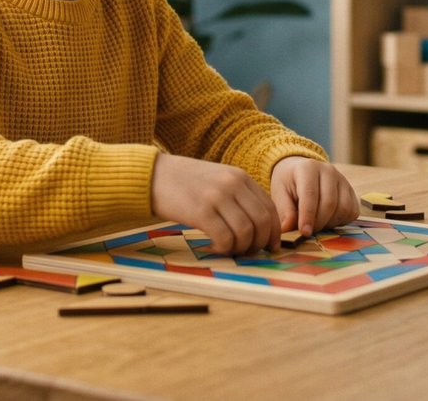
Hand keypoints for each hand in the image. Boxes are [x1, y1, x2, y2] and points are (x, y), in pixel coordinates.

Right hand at [150, 153, 279, 254]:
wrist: (153, 174)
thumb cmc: (185, 182)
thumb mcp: (218, 181)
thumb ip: (239, 197)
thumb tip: (259, 227)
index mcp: (240, 176)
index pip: (270, 208)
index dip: (274, 232)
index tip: (269, 246)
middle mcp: (233, 184)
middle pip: (262, 222)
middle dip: (260, 243)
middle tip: (248, 252)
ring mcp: (218, 197)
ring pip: (246, 232)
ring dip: (240, 248)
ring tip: (228, 249)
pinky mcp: (201, 211)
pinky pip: (225, 238)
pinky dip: (224, 248)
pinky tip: (214, 246)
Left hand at [270, 157, 359, 236]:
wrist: (302, 171)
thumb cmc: (289, 183)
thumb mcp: (280, 193)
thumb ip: (285, 212)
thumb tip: (288, 230)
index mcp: (308, 168)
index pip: (310, 194)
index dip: (308, 216)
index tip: (304, 232)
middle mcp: (328, 171)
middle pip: (329, 203)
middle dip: (319, 223)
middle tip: (308, 231)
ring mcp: (342, 180)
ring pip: (343, 208)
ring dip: (330, 223)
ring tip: (317, 223)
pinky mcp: (351, 191)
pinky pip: (352, 211)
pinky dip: (341, 221)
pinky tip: (328, 220)